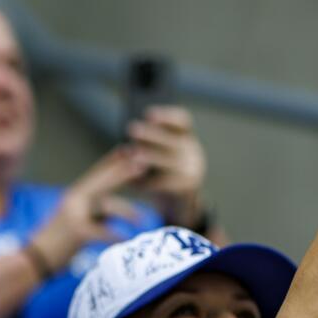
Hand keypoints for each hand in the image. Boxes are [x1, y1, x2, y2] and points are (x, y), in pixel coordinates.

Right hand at [30, 147, 150, 268]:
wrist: (33, 260)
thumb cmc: (55, 243)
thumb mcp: (73, 220)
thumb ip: (93, 211)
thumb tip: (116, 208)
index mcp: (73, 196)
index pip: (95, 174)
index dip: (111, 162)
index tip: (128, 149)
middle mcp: (73, 200)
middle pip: (103, 183)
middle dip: (123, 172)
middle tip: (143, 164)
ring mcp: (75, 215)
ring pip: (108, 206)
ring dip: (127, 213)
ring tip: (141, 221)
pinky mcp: (78, 232)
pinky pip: (104, 231)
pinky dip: (116, 237)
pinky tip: (126, 240)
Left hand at [125, 104, 207, 225]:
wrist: (180, 204)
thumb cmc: (163, 176)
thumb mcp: (160, 158)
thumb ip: (149, 149)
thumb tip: (123, 148)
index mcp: (186, 139)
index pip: (183, 122)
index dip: (167, 116)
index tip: (148, 113)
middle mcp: (193, 152)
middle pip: (173, 140)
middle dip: (152, 134)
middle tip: (131, 129)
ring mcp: (193, 170)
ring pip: (170, 161)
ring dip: (149, 156)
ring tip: (132, 154)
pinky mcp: (188, 188)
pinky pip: (166, 183)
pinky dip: (148, 182)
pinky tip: (133, 182)